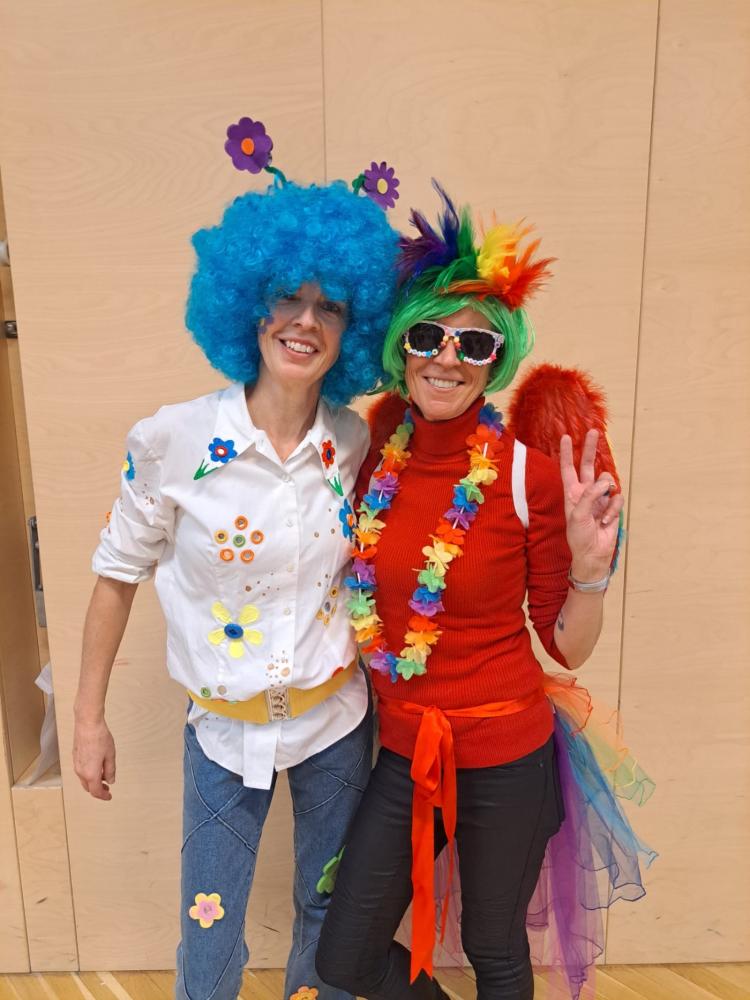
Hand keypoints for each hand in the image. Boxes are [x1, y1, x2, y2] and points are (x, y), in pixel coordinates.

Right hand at [73, 717, 115, 800]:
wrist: (88, 724)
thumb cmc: (100, 738)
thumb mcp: (110, 756)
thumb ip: (110, 770)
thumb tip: (110, 781)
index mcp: (91, 774)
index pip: (96, 791)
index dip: (103, 796)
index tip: (109, 796)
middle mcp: (81, 772)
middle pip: (88, 788)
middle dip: (98, 790)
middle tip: (107, 788)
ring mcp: (76, 765)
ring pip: (84, 780)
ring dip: (93, 782)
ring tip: (104, 776)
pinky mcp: (75, 758)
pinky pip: (81, 771)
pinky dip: (89, 774)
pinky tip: (96, 767)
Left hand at [560, 429, 623, 578]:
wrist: (592, 554)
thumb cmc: (579, 536)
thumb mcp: (578, 515)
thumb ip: (589, 496)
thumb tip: (604, 483)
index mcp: (571, 493)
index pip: (567, 469)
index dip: (566, 453)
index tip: (565, 436)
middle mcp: (585, 492)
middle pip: (587, 465)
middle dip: (590, 448)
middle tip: (593, 432)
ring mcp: (599, 498)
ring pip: (607, 481)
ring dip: (606, 495)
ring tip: (601, 513)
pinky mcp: (612, 506)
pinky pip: (617, 498)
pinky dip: (613, 510)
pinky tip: (606, 522)